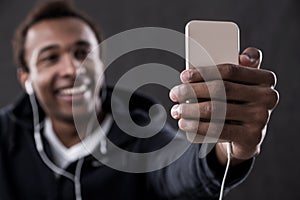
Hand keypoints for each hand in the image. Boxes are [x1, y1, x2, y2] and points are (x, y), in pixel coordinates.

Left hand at [169, 47, 278, 165]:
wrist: (247, 136)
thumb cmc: (238, 102)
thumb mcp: (241, 83)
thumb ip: (239, 66)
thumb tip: (242, 56)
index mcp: (265, 78)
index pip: (229, 71)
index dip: (203, 72)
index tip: (184, 76)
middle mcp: (267, 97)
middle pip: (220, 90)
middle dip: (192, 91)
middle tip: (175, 94)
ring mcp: (261, 118)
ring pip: (216, 110)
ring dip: (190, 110)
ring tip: (177, 110)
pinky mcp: (251, 137)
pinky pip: (218, 130)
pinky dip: (197, 126)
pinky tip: (184, 123)